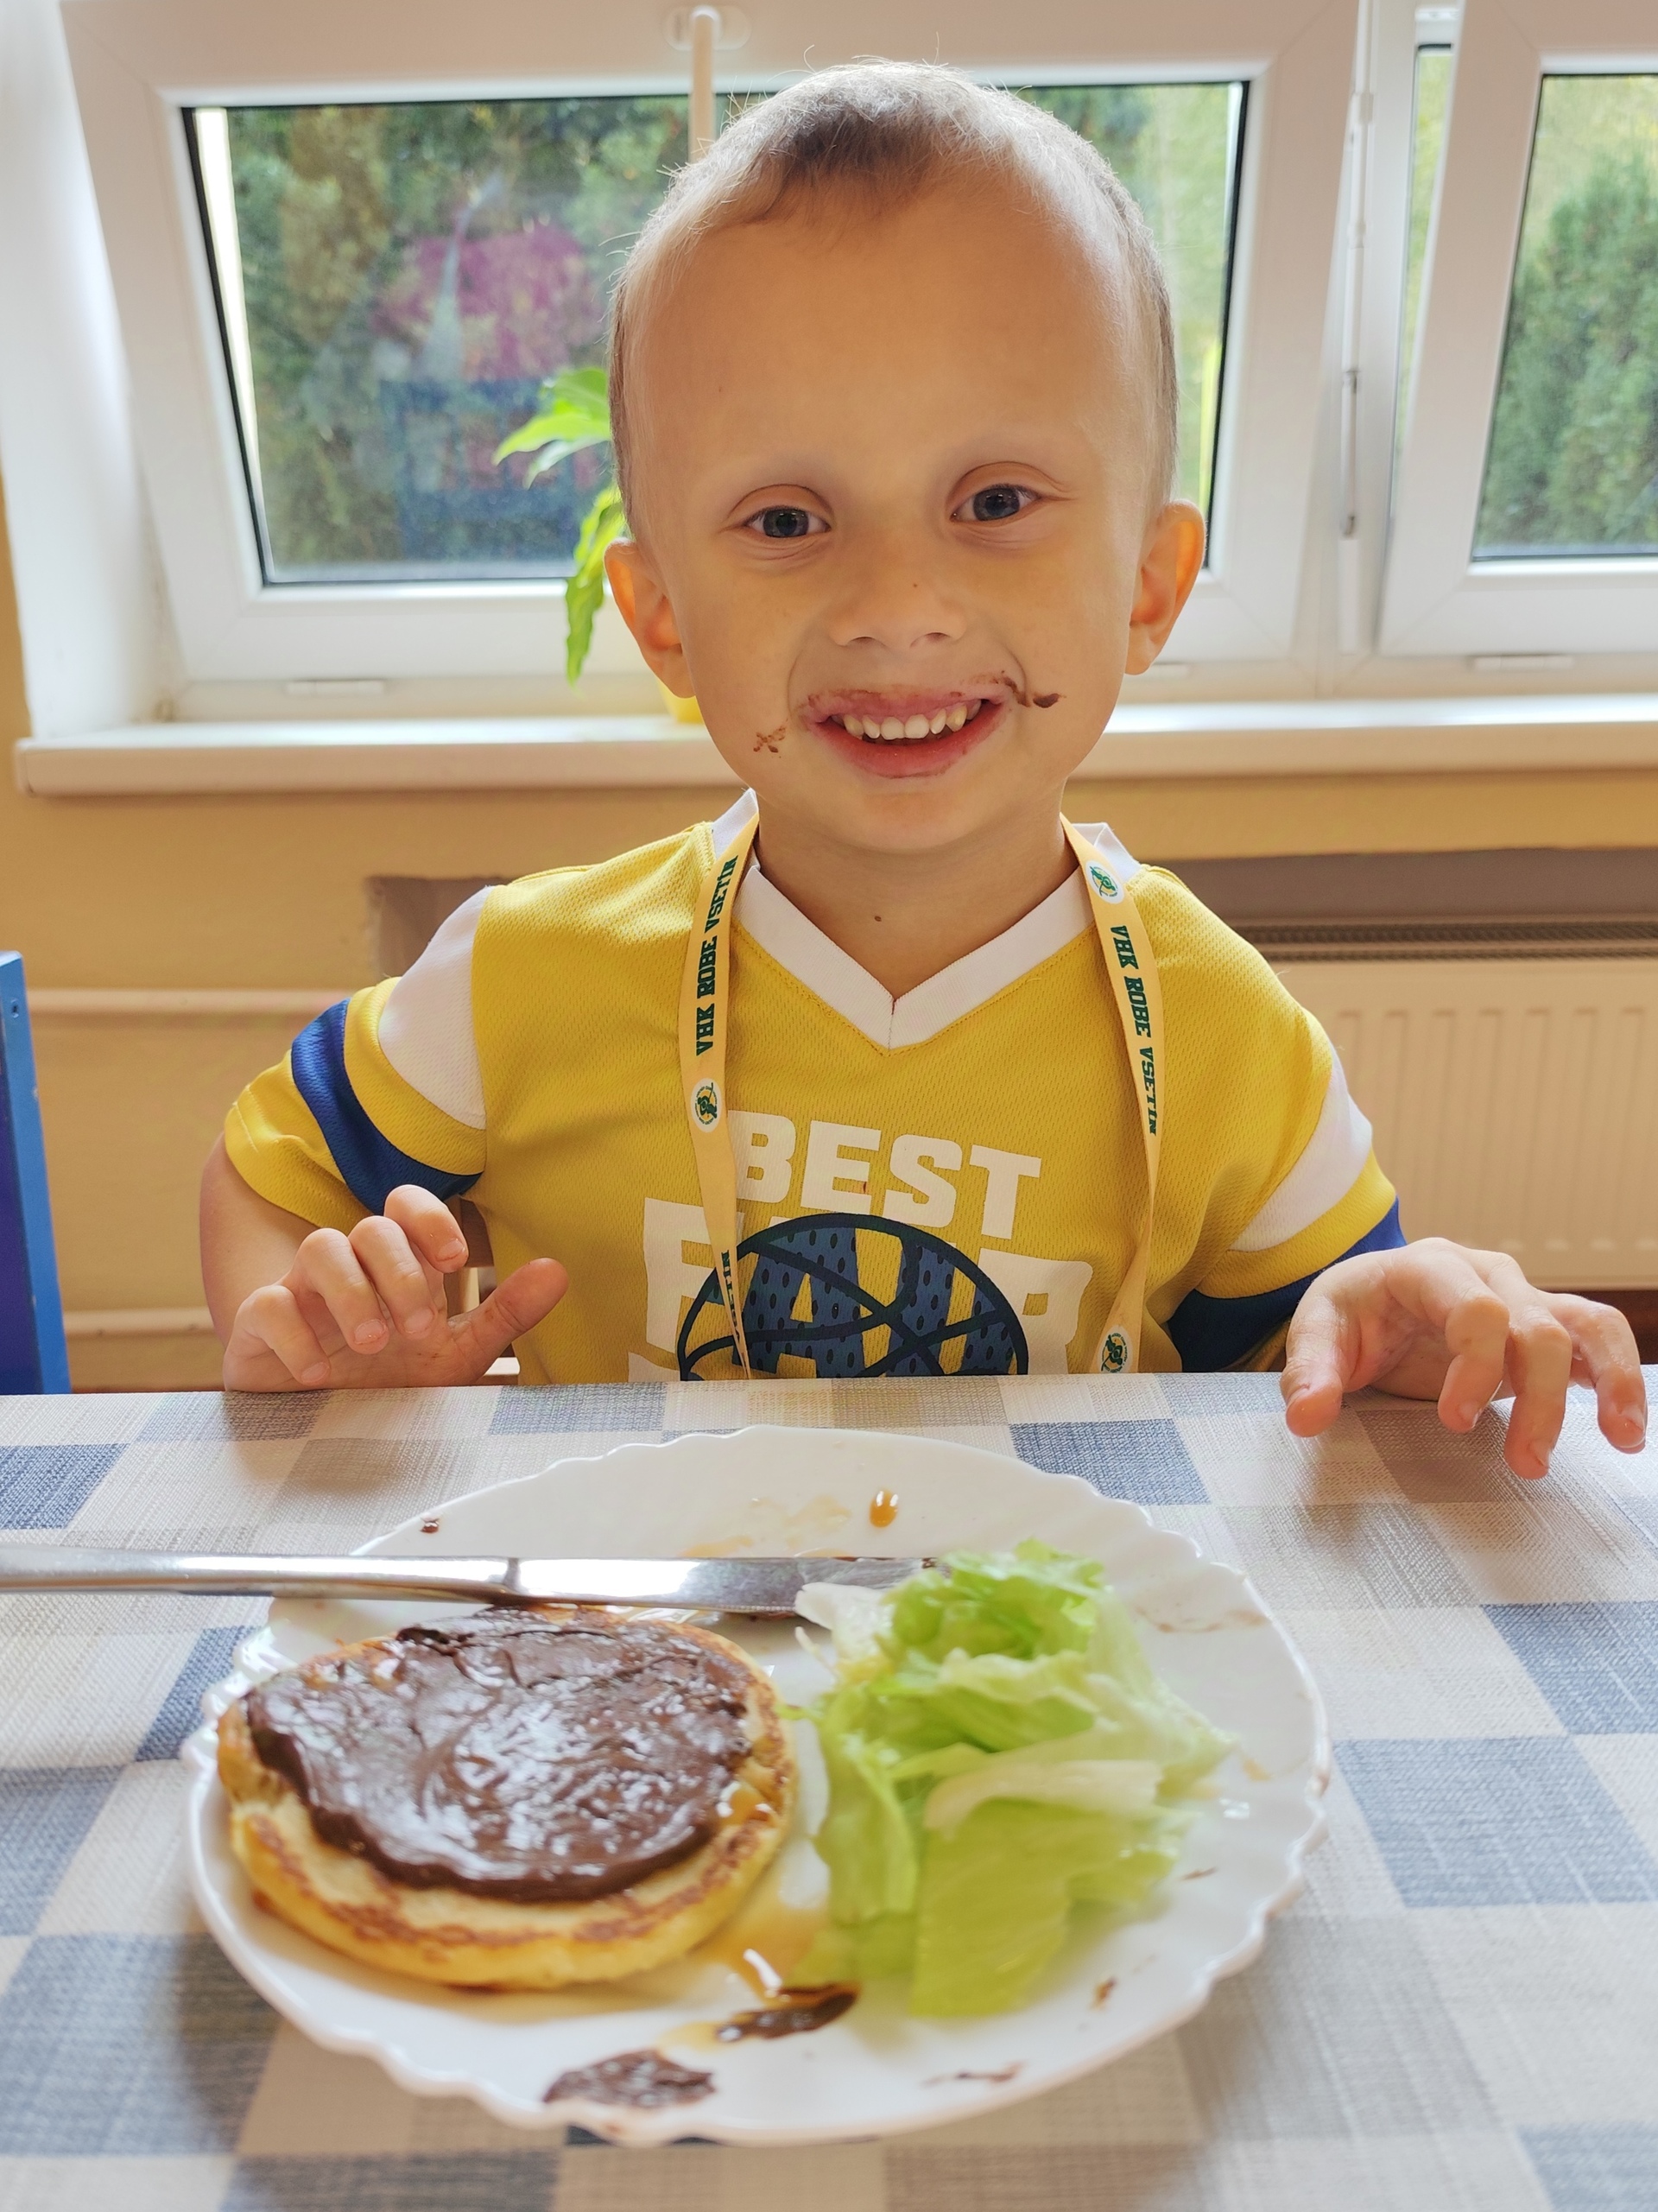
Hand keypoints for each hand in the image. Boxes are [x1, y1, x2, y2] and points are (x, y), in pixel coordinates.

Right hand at [222, 1184, 567, 1390]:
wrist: (318, 1436)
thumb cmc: (388, 1385)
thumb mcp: (453, 1356)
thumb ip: (502, 1316)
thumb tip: (558, 1272)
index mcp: (396, 1267)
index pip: (406, 1207)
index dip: (429, 1219)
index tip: (457, 1259)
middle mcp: (349, 1269)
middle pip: (369, 1228)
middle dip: (399, 1272)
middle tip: (419, 1330)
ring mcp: (300, 1293)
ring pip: (318, 1249)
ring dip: (351, 1292)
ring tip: (374, 1343)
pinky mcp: (258, 1328)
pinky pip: (265, 1307)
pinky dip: (294, 1335)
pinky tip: (318, 1375)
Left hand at [1281, 1237, 1646, 1477]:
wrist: (1371, 1299)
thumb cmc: (1351, 1313)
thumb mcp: (1317, 1332)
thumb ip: (1310, 1372)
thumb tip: (1307, 1417)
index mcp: (1427, 1267)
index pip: (1474, 1307)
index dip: (1475, 1364)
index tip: (1455, 1420)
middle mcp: (1486, 1274)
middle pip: (1534, 1325)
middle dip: (1535, 1395)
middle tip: (1525, 1462)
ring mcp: (1521, 1297)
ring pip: (1580, 1327)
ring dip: (1607, 1380)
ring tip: (1621, 1437)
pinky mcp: (1542, 1327)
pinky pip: (1595, 1338)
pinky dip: (1619, 1376)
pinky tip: (1626, 1427)